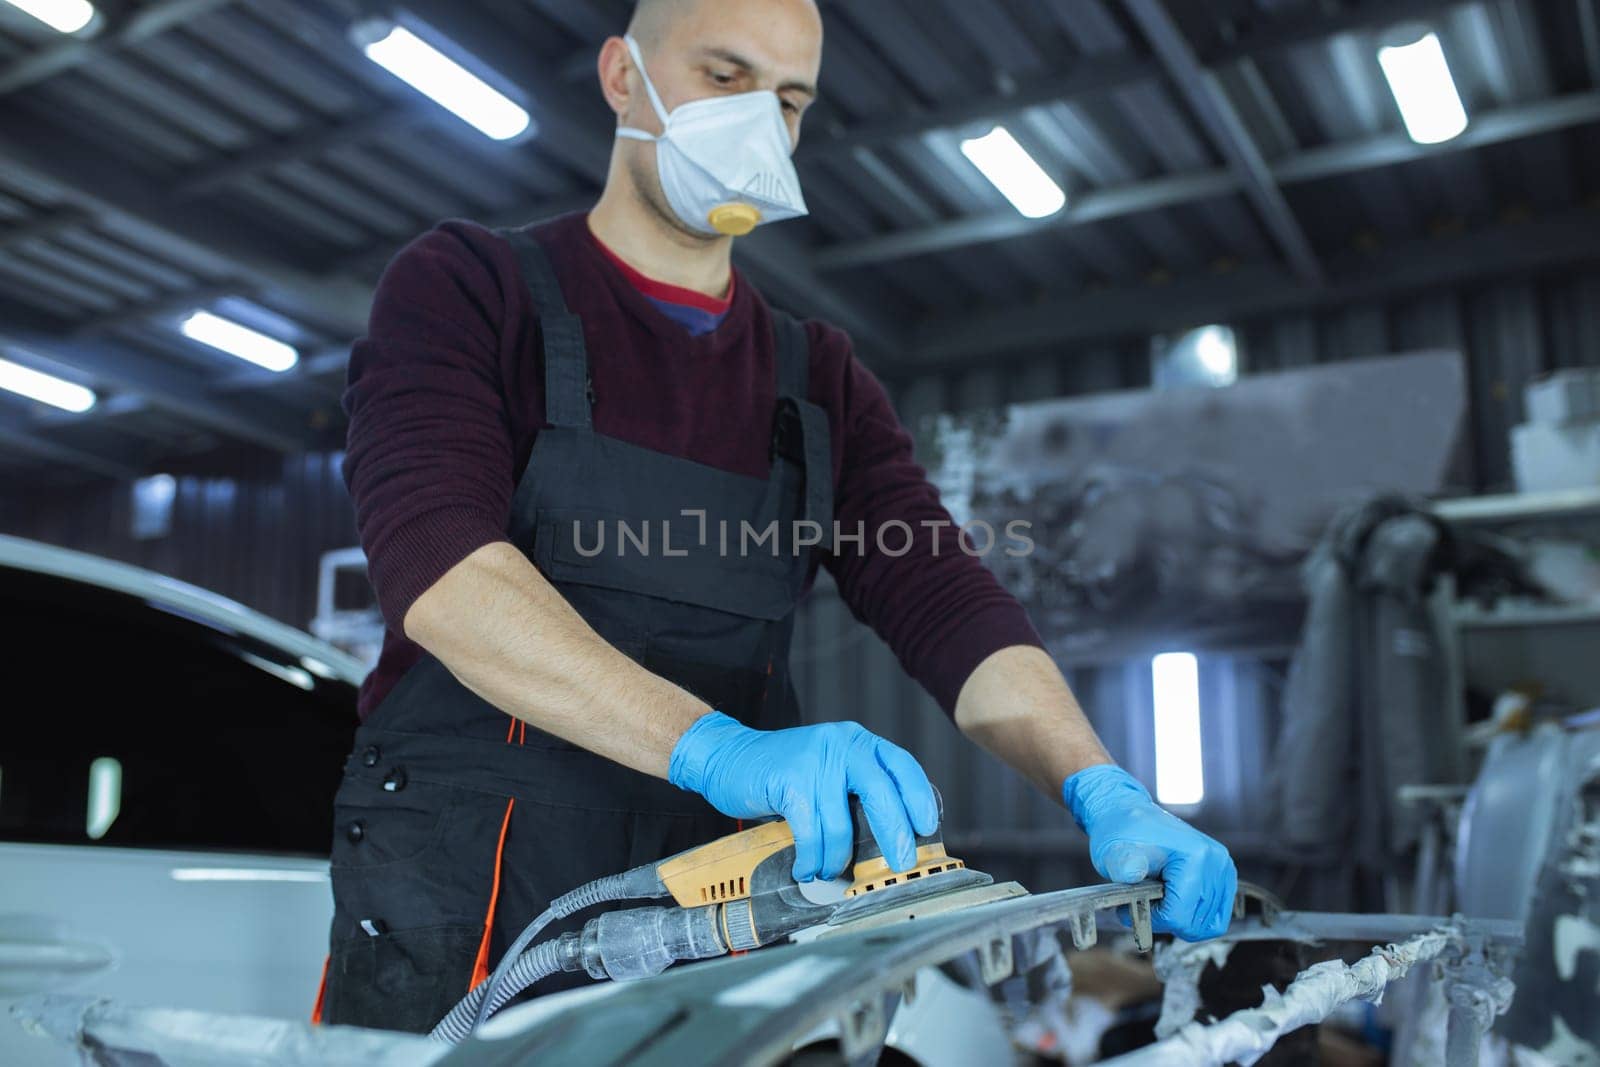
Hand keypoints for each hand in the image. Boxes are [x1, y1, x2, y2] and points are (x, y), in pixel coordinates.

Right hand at [669, 711, 938, 882]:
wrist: (728, 757)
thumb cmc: (783, 770)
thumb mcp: (828, 767)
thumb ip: (856, 788)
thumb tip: (892, 834)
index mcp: (857, 742)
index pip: (901, 765)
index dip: (918, 796)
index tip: (927, 826)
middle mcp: (841, 746)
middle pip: (881, 793)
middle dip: (894, 834)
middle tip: (900, 862)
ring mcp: (815, 761)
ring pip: (840, 824)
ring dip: (834, 858)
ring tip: (825, 870)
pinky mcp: (789, 781)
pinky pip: (810, 832)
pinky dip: (810, 857)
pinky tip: (804, 867)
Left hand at [1063, 763, 1236, 940]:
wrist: (1129, 814)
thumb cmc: (1121, 834)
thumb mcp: (1114, 851)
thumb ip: (1122, 865)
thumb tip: (1133, 872)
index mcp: (1196, 856)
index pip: (1178, 916)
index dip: (1151, 919)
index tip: (1130, 907)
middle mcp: (1217, 862)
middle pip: (1195, 924)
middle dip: (1165, 921)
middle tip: (1142, 903)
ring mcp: (1224, 868)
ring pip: (1207, 925)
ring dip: (1179, 919)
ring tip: (1156, 899)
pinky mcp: (1225, 875)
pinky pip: (1217, 917)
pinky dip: (1194, 918)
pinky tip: (1173, 902)